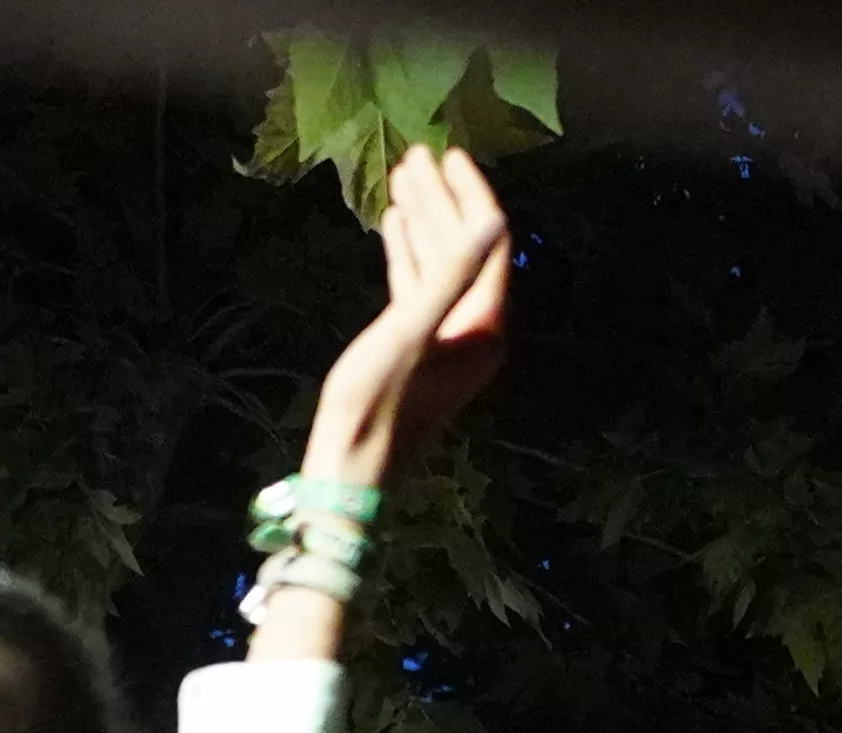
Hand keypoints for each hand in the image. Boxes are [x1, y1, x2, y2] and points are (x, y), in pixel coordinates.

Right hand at [307, 141, 514, 486]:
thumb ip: (451, 275)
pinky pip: (419, 288)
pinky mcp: (417, 347)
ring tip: (402, 175)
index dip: (470, 196)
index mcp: (483, 326)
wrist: (350, 468)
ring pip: (439, 265)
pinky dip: (408, 253)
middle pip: (464, 249)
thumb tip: (490, 221)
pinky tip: (393, 224)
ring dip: (423, 220)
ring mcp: (446, 339)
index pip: (489, 244)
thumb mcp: (412, 332)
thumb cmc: (377, 404)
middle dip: (442, 201)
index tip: (450, 155)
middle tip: (418, 155)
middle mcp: (473, 330)